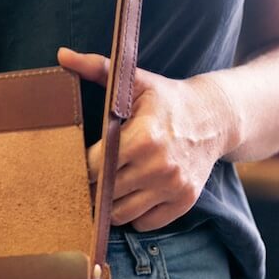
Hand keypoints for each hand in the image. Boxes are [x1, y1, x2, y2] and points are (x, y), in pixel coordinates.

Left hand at [58, 46, 236, 230]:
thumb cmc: (167, 99)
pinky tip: (135, 195)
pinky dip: (136, 215)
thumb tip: (62, 55)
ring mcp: (173, 186)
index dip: (83, 169)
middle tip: (92, 180)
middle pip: (106, 194)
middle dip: (94, 188)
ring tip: (112, 188)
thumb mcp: (135, 80)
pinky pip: (145, 223)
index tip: (80, 163)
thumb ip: (97, 68)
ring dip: (111, 205)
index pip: (96, 168)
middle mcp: (159, 166)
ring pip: (122, 214)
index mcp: (144, 137)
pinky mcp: (184, 201)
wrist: (216, 117)